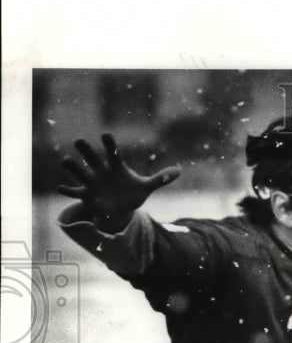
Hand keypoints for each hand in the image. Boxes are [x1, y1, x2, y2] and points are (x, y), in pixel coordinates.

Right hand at [58, 134, 180, 231]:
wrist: (120, 208)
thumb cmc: (132, 192)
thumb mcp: (147, 186)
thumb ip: (161, 179)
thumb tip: (179, 171)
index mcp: (116, 167)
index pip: (113, 154)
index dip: (110, 145)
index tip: (105, 134)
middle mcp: (102, 172)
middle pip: (93, 159)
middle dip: (86, 151)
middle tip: (79, 140)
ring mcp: (92, 183)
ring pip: (81, 173)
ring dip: (74, 167)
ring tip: (66, 160)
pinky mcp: (87, 196)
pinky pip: (75, 193)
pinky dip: (68, 191)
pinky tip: (60, 188)